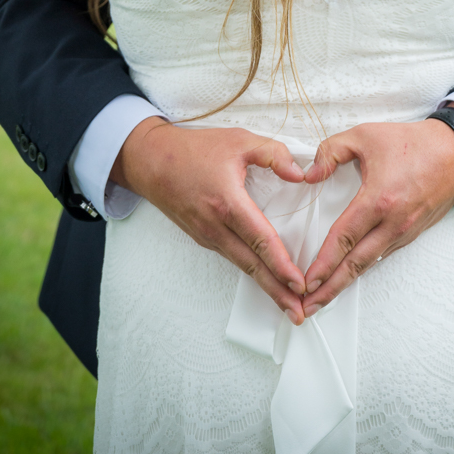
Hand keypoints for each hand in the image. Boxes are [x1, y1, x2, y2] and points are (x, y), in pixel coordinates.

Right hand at [112, 118, 308, 323]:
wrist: (152, 160)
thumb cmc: (193, 149)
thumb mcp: (239, 140)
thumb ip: (273, 154)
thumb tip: (301, 174)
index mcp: (227, 202)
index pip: (260, 239)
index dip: (281, 264)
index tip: (299, 283)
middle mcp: (215, 226)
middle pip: (252, 265)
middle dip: (277, 291)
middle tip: (299, 313)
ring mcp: (207, 235)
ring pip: (242, 265)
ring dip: (266, 285)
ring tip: (287, 303)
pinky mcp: (203, 237)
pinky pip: (232, 257)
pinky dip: (251, 270)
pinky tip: (265, 277)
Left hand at [301, 119, 453, 316]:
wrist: (453, 151)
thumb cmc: (410, 142)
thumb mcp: (364, 135)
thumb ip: (330, 152)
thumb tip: (309, 175)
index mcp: (378, 200)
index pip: (343, 238)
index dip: (323, 263)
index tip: (307, 280)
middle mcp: (393, 223)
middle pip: (355, 263)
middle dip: (330, 288)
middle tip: (307, 306)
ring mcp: (405, 232)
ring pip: (369, 263)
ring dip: (345, 282)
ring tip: (323, 297)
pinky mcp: (412, 233)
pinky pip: (383, 254)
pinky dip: (364, 268)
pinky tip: (350, 273)